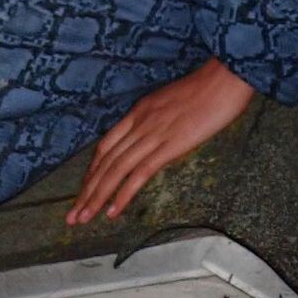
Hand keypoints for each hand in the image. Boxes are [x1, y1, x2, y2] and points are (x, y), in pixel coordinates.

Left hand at [65, 57, 256, 224]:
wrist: (225, 78)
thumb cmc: (208, 88)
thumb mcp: (173, 101)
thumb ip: (159, 119)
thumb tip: (157, 138)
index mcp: (140, 110)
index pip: (106, 145)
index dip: (92, 170)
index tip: (84, 190)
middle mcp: (140, 123)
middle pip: (105, 161)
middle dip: (86, 190)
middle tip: (72, 215)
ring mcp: (153, 134)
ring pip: (116, 170)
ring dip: (96, 197)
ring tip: (83, 219)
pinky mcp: (168, 146)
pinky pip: (139, 174)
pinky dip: (122, 194)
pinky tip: (112, 211)